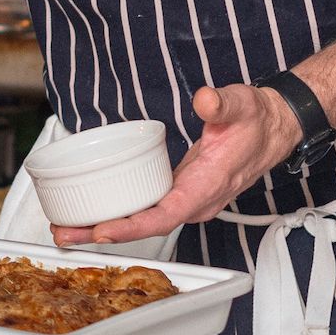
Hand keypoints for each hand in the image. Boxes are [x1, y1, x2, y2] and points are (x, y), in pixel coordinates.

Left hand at [60, 83, 306, 246]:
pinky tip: (92, 212)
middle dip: (103, 233)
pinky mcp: (179, 194)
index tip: (101, 230)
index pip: (165, 215)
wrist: (272, 129)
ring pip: (143, 222)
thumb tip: (205, 101)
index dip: (132, 226)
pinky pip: (146, 211)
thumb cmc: (256, 121)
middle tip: (63, 234)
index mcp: (207, 186)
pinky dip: (118, 215)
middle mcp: (195, 201)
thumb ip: (222, 103)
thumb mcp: (241, 104)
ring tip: (65, 227)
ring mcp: (187, 200)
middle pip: (145, 226)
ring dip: (104, 227)